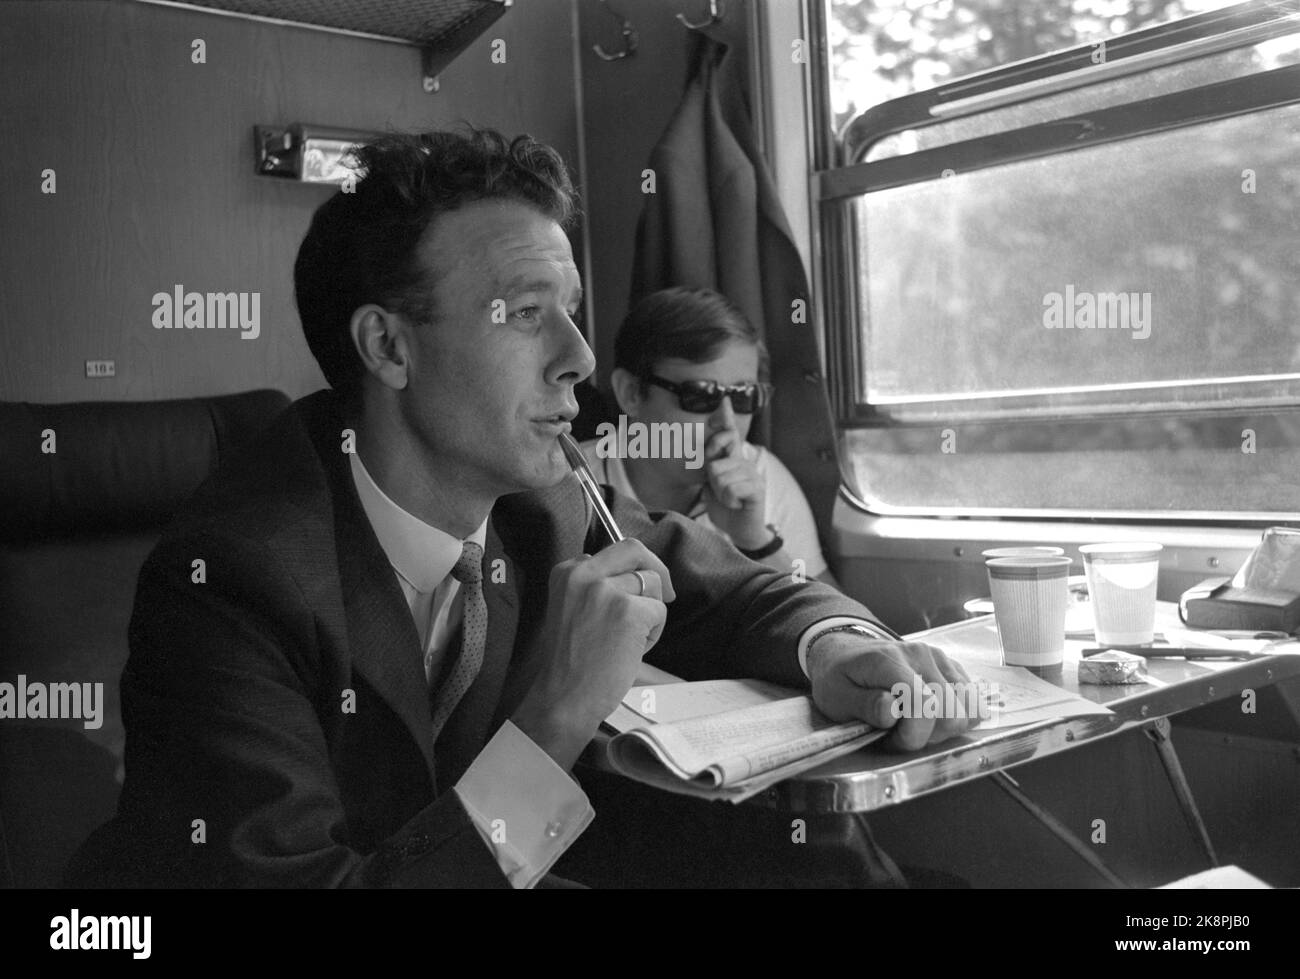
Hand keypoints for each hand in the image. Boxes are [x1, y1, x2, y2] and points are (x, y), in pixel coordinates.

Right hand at [511, 539, 674, 768]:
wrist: (562, 698)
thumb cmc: (570, 662)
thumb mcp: (570, 608)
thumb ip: (595, 587)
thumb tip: (636, 575)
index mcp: (567, 571)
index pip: (612, 551)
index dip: (630, 569)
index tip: (635, 589)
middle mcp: (584, 573)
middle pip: (634, 550)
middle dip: (656, 569)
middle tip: (665, 594)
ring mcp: (606, 590)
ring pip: (652, 584)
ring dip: (651, 612)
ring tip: (630, 640)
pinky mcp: (629, 611)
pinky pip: (659, 611)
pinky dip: (654, 632)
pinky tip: (633, 651)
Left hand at [701, 400, 767, 548]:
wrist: (741, 530)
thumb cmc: (726, 506)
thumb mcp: (712, 485)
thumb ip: (711, 467)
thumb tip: (711, 455)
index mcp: (732, 459)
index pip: (730, 434)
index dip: (725, 418)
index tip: (724, 400)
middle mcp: (744, 462)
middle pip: (713, 463)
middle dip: (712, 481)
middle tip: (722, 492)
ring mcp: (752, 474)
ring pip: (720, 477)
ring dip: (721, 494)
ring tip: (731, 499)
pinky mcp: (757, 488)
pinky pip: (731, 488)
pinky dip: (729, 500)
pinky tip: (738, 504)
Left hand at [806, 633, 976, 750]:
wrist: (844, 653)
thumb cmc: (838, 679)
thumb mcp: (836, 698)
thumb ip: (864, 706)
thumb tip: (892, 710)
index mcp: (889, 661)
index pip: (924, 705)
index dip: (913, 734)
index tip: (891, 739)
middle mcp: (920, 655)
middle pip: (952, 712)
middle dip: (928, 735)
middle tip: (901, 733)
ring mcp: (938, 658)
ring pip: (968, 708)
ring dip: (944, 727)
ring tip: (916, 724)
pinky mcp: (949, 664)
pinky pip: (972, 699)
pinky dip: (956, 715)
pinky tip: (930, 716)